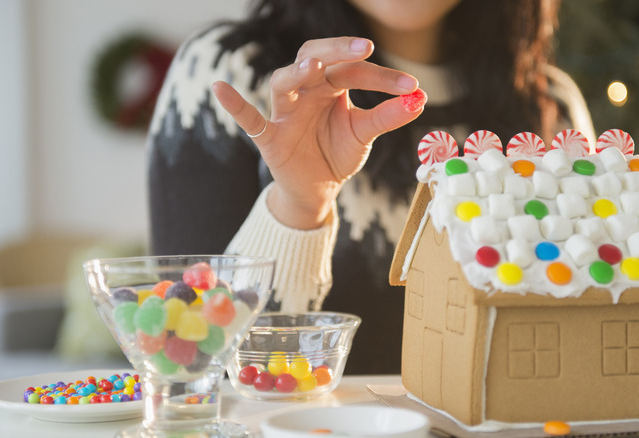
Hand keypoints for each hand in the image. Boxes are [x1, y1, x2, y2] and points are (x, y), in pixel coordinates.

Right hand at [213, 37, 423, 229]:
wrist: (318, 188)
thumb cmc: (337, 152)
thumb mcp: (365, 134)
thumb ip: (388, 116)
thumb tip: (418, 100)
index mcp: (331, 85)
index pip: (354, 70)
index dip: (382, 77)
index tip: (412, 86)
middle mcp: (306, 90)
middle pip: (315, 57)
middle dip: (338, 51)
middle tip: (365, 48)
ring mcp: (285, 112)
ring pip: (283, 82)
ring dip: (297, 72)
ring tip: (313, 66)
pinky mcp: (269, 137)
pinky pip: (249, 119)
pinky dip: (235, 105)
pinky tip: (220, 88)